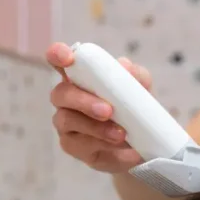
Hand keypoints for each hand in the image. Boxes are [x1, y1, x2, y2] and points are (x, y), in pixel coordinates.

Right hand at [45, 42, 149, 172]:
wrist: (141, 144)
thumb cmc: (133, 109)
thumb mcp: (141, 90)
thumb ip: (135, 75)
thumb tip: (124, 65)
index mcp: (80, 77)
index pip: (59, 61)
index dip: (57, 55)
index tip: (68, 58)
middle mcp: (67, 98)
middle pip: (61, 93)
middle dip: (83, 100)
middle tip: (108, 110)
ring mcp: (66, 122)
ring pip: (67, 120)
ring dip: (95, 127)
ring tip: (121, 134)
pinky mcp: (71, 145)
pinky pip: (78, 143)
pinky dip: (100, 142)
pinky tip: (118, 144)